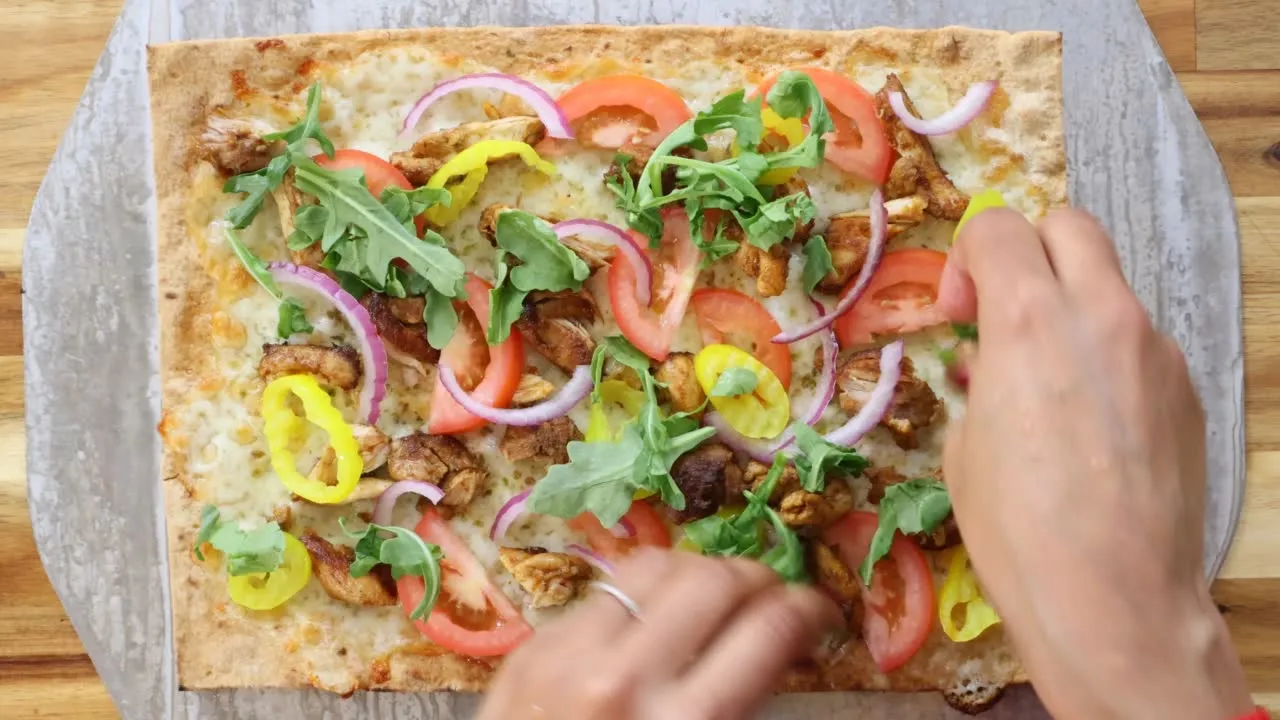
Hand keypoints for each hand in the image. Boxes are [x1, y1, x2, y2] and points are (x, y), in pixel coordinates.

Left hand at [478, 549, 834, 719]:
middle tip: (768, 598)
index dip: (810, 608)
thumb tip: (780, 643)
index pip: (770, 628)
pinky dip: (640, 595)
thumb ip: (735, 704)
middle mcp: (627, 676)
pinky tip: (649, 617)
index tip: (817, 611)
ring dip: (698, 572)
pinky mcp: (534, 644)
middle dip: (757, 579)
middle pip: (717, 579)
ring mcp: (571, 652)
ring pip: (656, 564)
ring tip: (711, 596)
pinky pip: (602, 589)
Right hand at [938, 208, 1251, 718]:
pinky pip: (1140, 345)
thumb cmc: (1015, 531)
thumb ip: (979, 379)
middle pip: (1069, 226)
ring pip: (1110, 287)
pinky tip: (1093, 428)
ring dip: (1072, 309)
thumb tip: (989, 364)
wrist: (1112, 601)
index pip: (999, 228)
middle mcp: (1102, 316)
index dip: (966, 260)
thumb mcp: (965, 447)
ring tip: (1050, 385)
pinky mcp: (1187, 392)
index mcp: (1028, 322)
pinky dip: (1109, 359)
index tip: (958, 313)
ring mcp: (1156, 352)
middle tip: (1003, 315)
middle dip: (1028, 253)